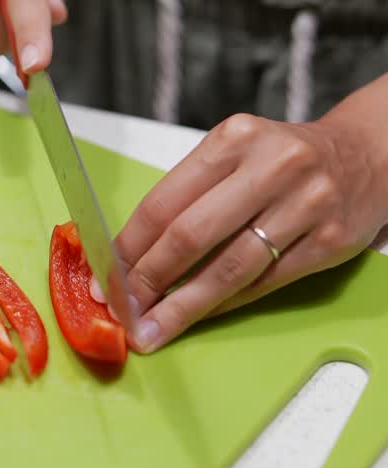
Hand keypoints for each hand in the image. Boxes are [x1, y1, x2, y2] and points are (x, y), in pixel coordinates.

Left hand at [115, 97, 387, 352]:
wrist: (366, 155)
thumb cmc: (286, 158)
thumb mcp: (238, 151)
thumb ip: (192, 192)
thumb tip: (133, 252)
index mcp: (235, 138)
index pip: (166, 201)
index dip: (129, 246)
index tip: (106, 277)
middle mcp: (273, 166)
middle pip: (192, 235)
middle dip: (149, 280)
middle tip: (124, 310)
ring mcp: (306, 204)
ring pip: (230, 268)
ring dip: (184, 306)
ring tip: (154, 329)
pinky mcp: (330, 241)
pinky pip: (265, 282)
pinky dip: (226, 304)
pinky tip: (200, 316)